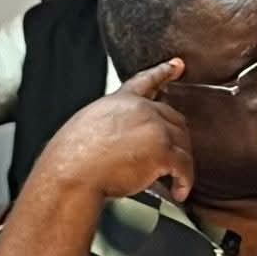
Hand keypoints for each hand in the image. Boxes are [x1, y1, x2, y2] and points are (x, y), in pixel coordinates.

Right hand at [41, 63, 193, 203]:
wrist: (71, 173)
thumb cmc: (71, 158)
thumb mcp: (87, 125)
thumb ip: (111, 123)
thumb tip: (121, 138)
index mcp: (120, 101)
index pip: (146, 80)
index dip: (164, 72)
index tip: (177, 65)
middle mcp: (141, 110)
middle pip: (173, 118)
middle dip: (176, 138)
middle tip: (175, 156)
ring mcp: (155, 129)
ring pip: (183, 143)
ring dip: (181, 162)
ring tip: (176, 180)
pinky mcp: (163, 152)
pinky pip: (185, 167)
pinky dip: (185, 181)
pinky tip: (180, 190)